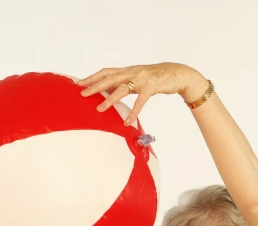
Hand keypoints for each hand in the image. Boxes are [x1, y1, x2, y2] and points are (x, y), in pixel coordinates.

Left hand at [78, 63, 207, 124]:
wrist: (178, 73)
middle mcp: (132, 72)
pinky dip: (133, 112)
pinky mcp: (152, 87)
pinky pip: (140, 101)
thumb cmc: (156, 78)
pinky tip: (126, 122)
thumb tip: (108, 92)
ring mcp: (142, 78)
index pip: (106, 72)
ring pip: (122, 88)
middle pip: (109, 78)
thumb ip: (125, 83)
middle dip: (95, 86)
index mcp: (128, 70)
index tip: (79, 83)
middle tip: (82, 94)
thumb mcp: (138, 78)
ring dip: (109, 99)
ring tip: (99, 109)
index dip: (92, 77)